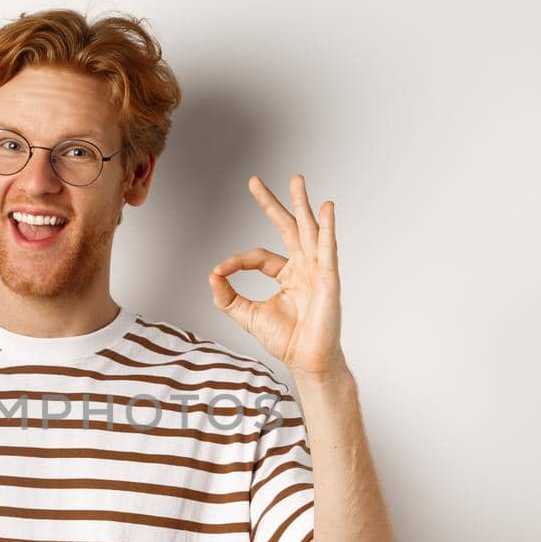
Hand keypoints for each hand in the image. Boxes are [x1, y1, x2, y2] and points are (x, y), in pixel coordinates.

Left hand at [209, 174, 347, 382]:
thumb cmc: (287, 340)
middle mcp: (303, 267)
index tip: (220, 270)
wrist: (306, 360)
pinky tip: (326, 208)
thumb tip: (212, 275)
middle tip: (255, 181)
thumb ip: (227, 296)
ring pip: (308, 230)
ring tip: (296, 180)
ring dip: (302, 205)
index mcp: (287, 275)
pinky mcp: (328, 278)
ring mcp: (317, 270)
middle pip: (287, 228)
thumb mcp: (247, 314)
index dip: (237, 261)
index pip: (259, 256)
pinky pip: (327, 248)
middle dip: (272, 204)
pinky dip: (327, 227)